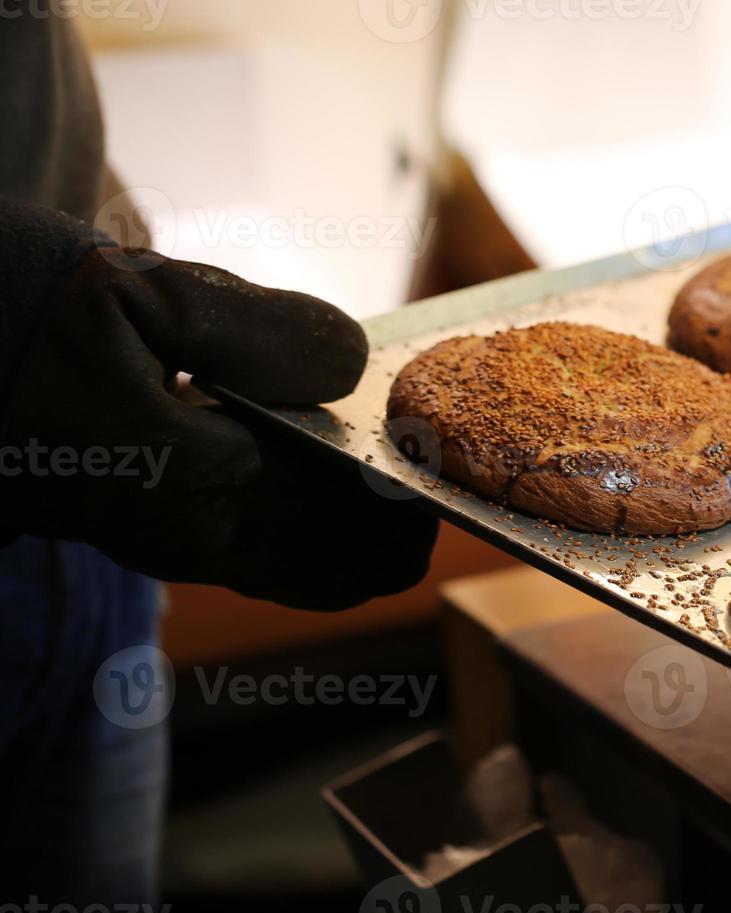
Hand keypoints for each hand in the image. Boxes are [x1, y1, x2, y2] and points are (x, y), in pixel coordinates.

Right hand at [0, 199, 436, 610]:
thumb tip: (355, 365)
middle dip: (404, 516)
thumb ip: (255, 332)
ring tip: (390, 442)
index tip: (452, 440)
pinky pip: (263, 545)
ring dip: (364, 520)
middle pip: (347, 566)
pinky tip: (322, 444)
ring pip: (306, 565)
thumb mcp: (128, 294)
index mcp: (200, 493)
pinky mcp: (149, 523)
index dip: (422, 492)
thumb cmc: (5, 313)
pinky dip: (316, 513)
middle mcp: (190, 539)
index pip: (363, 529)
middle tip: (437, 444)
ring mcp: (168, 541)